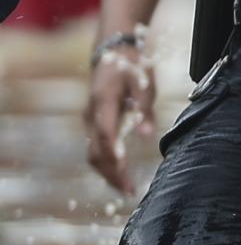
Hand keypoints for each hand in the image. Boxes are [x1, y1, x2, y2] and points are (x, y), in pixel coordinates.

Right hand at [86, 37, 154, 196]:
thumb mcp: (144, 83)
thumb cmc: (131, 67)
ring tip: (125, 188)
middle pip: (95, 150)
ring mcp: (90, 121)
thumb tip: (148, 136)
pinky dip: (106, 164)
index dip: (112, 151)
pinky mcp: (93, 125)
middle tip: (129, 190)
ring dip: (107, 172)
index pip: (105, 132)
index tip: (122, 168)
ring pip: (92, 153)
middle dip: (111, 172)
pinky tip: (120, 175)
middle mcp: (91, 115)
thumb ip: (145, 109)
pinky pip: (95, 149)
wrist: (110, 54)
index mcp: (103, 102)